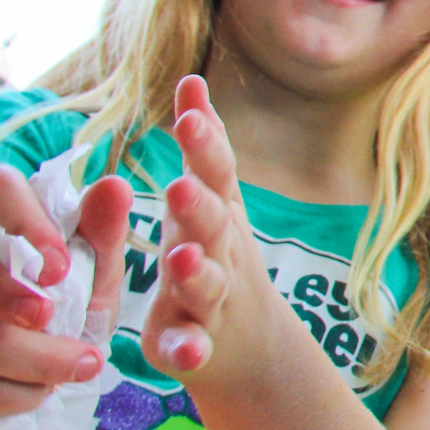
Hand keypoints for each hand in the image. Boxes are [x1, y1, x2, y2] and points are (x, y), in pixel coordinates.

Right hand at [0, 161, 132, 415]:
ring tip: (77, 365)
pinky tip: (40, 391)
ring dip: (21, 358)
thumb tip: (116, 187)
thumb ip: (100, 228)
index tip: (60, 268)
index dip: (22, 224)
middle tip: (47, 317)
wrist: (16, 345)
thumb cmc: (55, 286)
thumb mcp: (87, 259)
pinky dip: (2, 393)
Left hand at [145, 74, 277, 376]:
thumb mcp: (213, 198)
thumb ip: (203, 145)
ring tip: (179, 259)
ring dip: (196, 273)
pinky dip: (189, 350)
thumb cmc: (217, 254)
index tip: (188, 115)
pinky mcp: (194, 344)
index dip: (205, 146)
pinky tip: (184, 351)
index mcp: (219, 213)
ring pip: (207, 285)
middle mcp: (222, 252)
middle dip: (199, 208)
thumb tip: (192, 78)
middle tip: (179, 187)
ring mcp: (213, 299)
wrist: (250, 345)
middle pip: (214, 227)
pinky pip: (192, 348)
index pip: (216, 174)